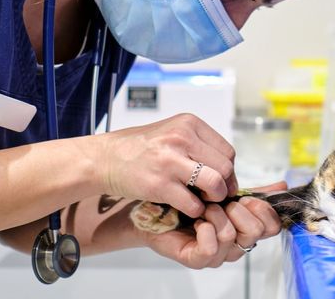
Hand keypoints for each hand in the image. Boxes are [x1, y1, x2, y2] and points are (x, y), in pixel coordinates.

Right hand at [98, 114, 236, 218]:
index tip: (222, 180)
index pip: (227, 151)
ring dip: (215, 198)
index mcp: (188, 123)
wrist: (105, 158)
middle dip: (225, 185)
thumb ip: (198, 145)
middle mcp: (181, 138)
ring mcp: (170, 161)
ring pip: (215, 183)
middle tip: (216, 194)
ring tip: (205, 201)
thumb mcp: (172, 133)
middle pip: (225, 167)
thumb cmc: (140, 148)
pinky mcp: (159, 184)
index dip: (228, 170)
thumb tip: (226, 168)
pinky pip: (192, 203)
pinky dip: (194, 210)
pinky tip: (187, 207)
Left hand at [140, 182, 285, 268]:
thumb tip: (284, 184)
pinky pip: (211, 249)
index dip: (263, 208)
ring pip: (232, 236)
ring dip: (217, 215)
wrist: (154, 208)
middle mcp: (235, 244)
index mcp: (245, 228)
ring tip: (202, 207)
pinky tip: (197, 221)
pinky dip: (205, 230)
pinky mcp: (197, 259)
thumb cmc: (189, 200)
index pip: (272, 225)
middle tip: (223, 201)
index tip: (246, 195)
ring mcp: (217, 254)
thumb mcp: (224, 192)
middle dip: (241, 209)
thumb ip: (253, 190)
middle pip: (257, 231)